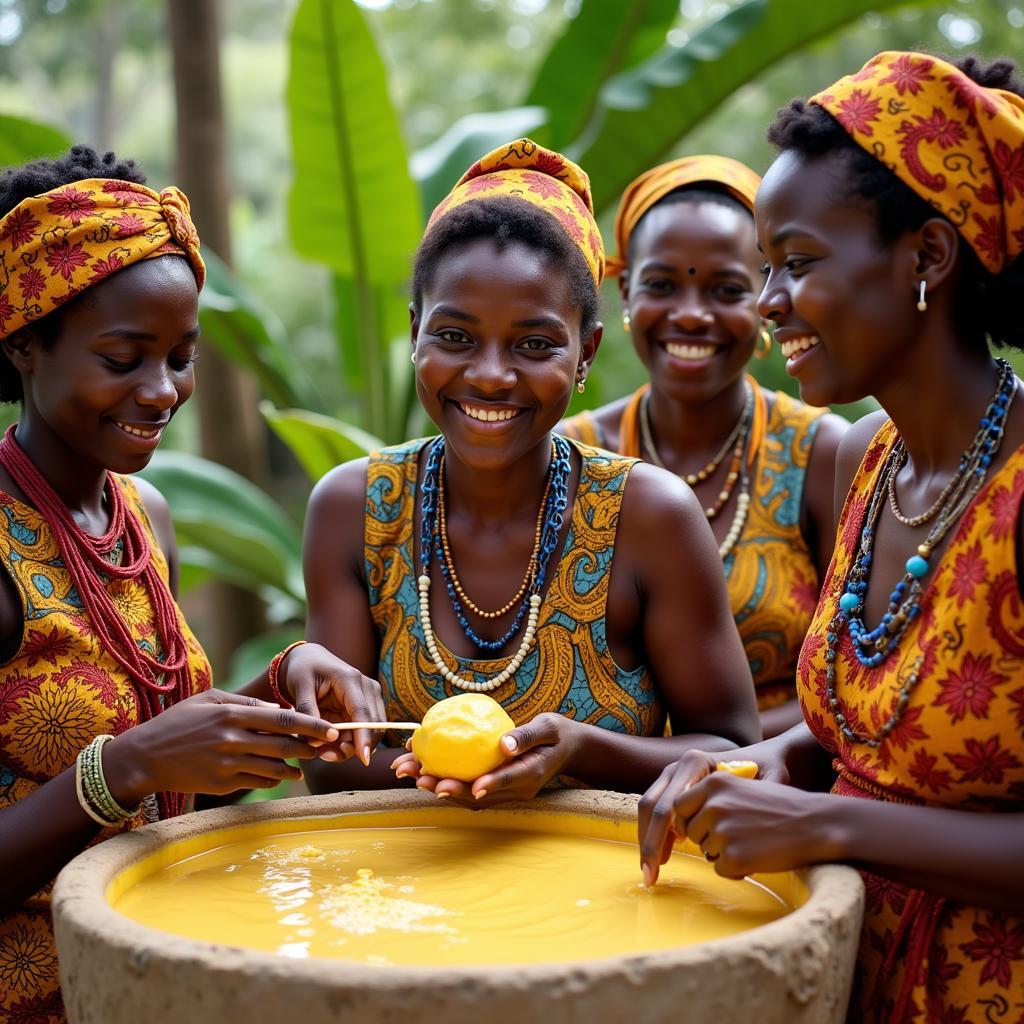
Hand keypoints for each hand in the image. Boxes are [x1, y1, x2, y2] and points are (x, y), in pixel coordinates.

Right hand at [104, 690, 341, 804]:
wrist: (144, 758)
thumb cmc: (178, 722)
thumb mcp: (209, 700)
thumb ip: (245, 702)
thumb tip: (277, 709)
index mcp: (232, 714)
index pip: (283, 719)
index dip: (311, 725)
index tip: (331, 729)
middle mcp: (232, 740)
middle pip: (284, 746)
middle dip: (309, 748)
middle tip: (324, 748)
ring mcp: (228, 765)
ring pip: (274, 769)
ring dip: (294, 768)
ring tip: (302, 766)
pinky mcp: (222, 785)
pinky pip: (257, 782)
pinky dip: (273, 779)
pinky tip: (278, 775)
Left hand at [280, 643, 385, 765]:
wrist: (310, 659)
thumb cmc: (303, 670)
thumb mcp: (300, 687)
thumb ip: (307, 712)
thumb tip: (315, 741)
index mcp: (350, 679)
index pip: (363, 712)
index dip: (364, 737)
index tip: (363, 759)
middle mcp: (367, 688)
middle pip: (372, 726)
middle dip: (354, 747)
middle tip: (326, 756)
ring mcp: (369, 698)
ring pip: (370, 732)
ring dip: (350, 748)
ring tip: (323, 752)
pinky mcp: (365, 707)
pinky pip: (362, 732)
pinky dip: (348, 743)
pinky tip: (328, 747)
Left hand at [391, 712, 579, 806]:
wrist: (568, 749)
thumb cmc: (558, 734)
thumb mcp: (548, 727)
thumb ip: (526, 736)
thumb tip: (503, 745)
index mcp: (531, 773)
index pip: (505, 781)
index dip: (485, 785)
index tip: (464, 786)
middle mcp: (517, 789)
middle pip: (478, 794)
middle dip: (447, 788)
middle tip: (419, 778)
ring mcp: (507, 792)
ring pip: (469, 795)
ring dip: (439, 786)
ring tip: (411, 773)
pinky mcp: (497, 788)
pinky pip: (470, 786)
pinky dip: (447, 778)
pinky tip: (424, 765)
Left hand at [638, 751, 836, 884]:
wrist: (815, 823)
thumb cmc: (780, 807)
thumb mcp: (741, 788)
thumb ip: (712, 798)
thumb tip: (680, 818)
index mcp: (714, 782)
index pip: (679, 805)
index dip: (687, 821)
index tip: (697, 829)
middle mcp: (713, 804)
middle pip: (691, 831)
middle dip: (707, 839)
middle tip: (739, 837)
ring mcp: (723, 830)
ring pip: (705, 852)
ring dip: (723, 854)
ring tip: (753, 844)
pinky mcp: (734, 855)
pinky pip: (721, 870)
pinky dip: (737, 870)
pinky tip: (758, 858)